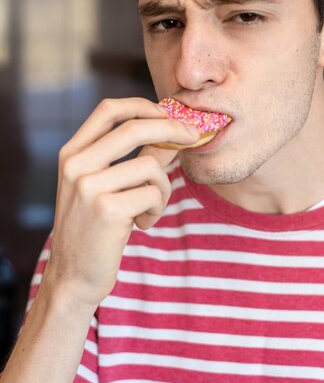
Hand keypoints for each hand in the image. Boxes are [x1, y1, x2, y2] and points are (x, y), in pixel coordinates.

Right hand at [44, 98, 199, 307]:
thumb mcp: (102, 186)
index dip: (142, 105)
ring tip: (149, 209)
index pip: (108, 110)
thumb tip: (172, 132)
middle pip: (134, 128)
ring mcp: (89, 187)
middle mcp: (76, 165)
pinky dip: (157, 209)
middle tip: (193, 136)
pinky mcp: (108, 210)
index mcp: (72, 154)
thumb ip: (131, 158)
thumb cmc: (94, 228)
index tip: (166, 111)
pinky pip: (153, 194)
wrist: (74, 276)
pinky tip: (141, 224)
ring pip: (151, 167)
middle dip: (172, 128)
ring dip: (163, 189)